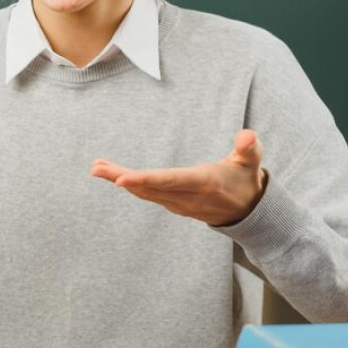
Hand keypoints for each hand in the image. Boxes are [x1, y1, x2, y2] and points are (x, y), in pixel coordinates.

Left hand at [90, 129, 268, 226]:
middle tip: (96, 168)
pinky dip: (130, 184)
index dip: (146, 180)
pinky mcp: (173, 205)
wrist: (248, 211)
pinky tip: (113, 174)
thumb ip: (249, 147)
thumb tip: (247, 135)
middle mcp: (188, 197)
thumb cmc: (246, 178)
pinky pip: (147, 195)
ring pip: (145, 192)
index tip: (122, 178)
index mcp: (205, 182)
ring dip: (120, 179)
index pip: (171, 181)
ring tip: (97, 167)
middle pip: (150, 187)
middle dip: (121, 177)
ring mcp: (179, 204)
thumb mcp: (252, 161)